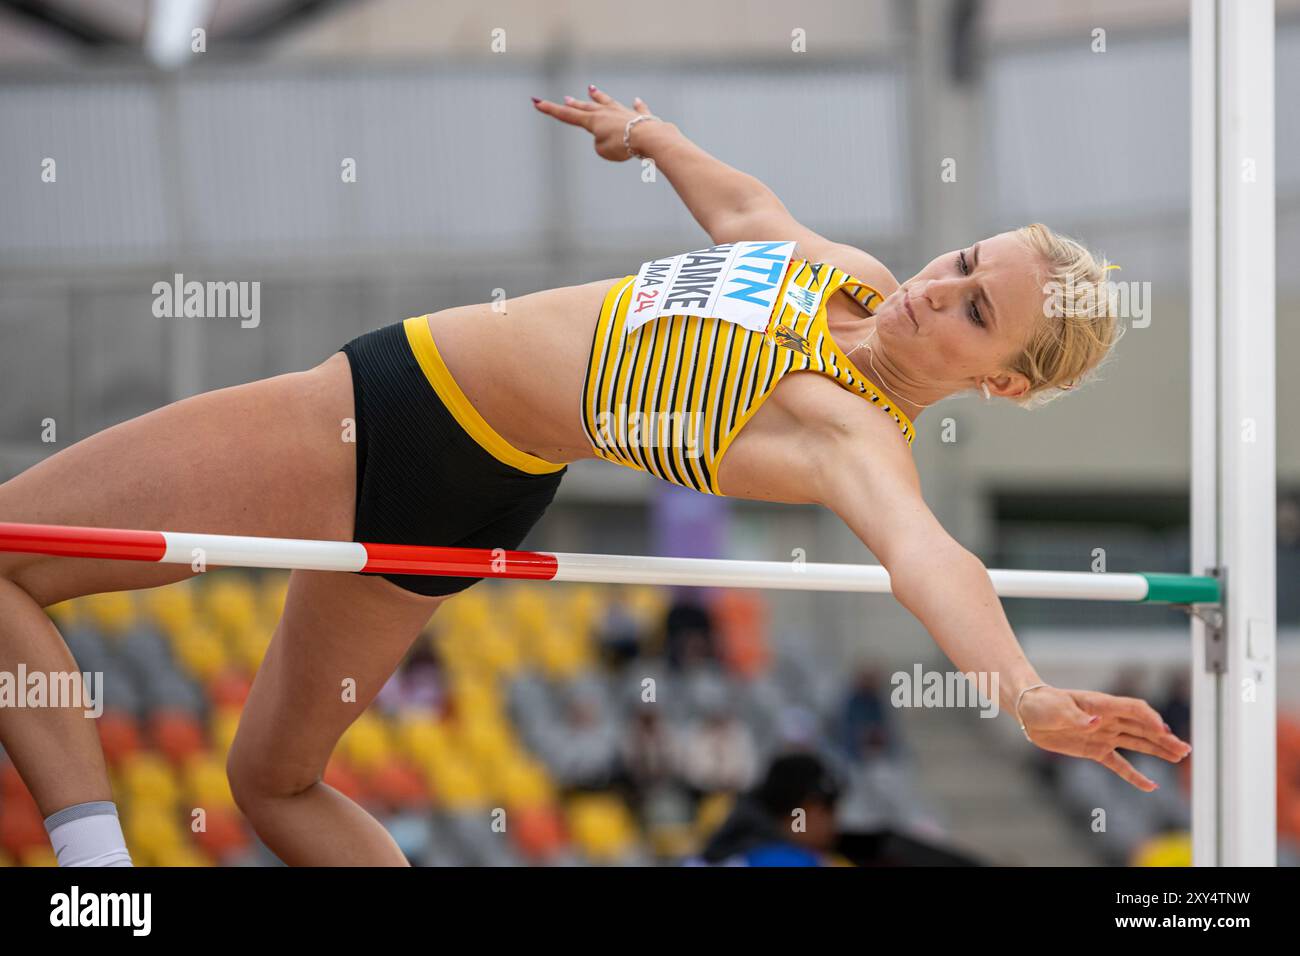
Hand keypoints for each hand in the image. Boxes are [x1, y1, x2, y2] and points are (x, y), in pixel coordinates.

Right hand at [532, 84, 659, 161]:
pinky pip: (637, 110)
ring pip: (608, 102)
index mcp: (593, 121)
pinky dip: (637, 107)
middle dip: (574, 105)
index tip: (536, 102)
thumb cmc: (623, 145)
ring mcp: (623, 112)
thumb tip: (610, 136)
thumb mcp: (604, 151)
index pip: (567, 115)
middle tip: (565, 100)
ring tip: (591, 89)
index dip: (550, 110)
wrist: (649, 138)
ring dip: (598, 97)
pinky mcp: (640, 117)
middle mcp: (606, 113)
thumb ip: (601, 143)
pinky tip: (637, 101)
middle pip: (586, 107)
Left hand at [1016, 685, 1191, 790]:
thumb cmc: (1043, 704)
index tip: (1163, 730)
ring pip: (1137, 743)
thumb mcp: (1057, 709)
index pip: (1134, 709)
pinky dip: (1134, 775)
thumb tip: (1098, 723)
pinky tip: (1151, 786)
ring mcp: (1104, 735)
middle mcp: (1108, 719)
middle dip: (1164, 738)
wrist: (1029, 712)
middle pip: (1143, 728)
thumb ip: (1078, 718)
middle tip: (1185, 749)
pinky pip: (1119, 764)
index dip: (1149, 718)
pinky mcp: (1095, 750)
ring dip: (1158, 750)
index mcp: (1102, 705)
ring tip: (1180, 757)